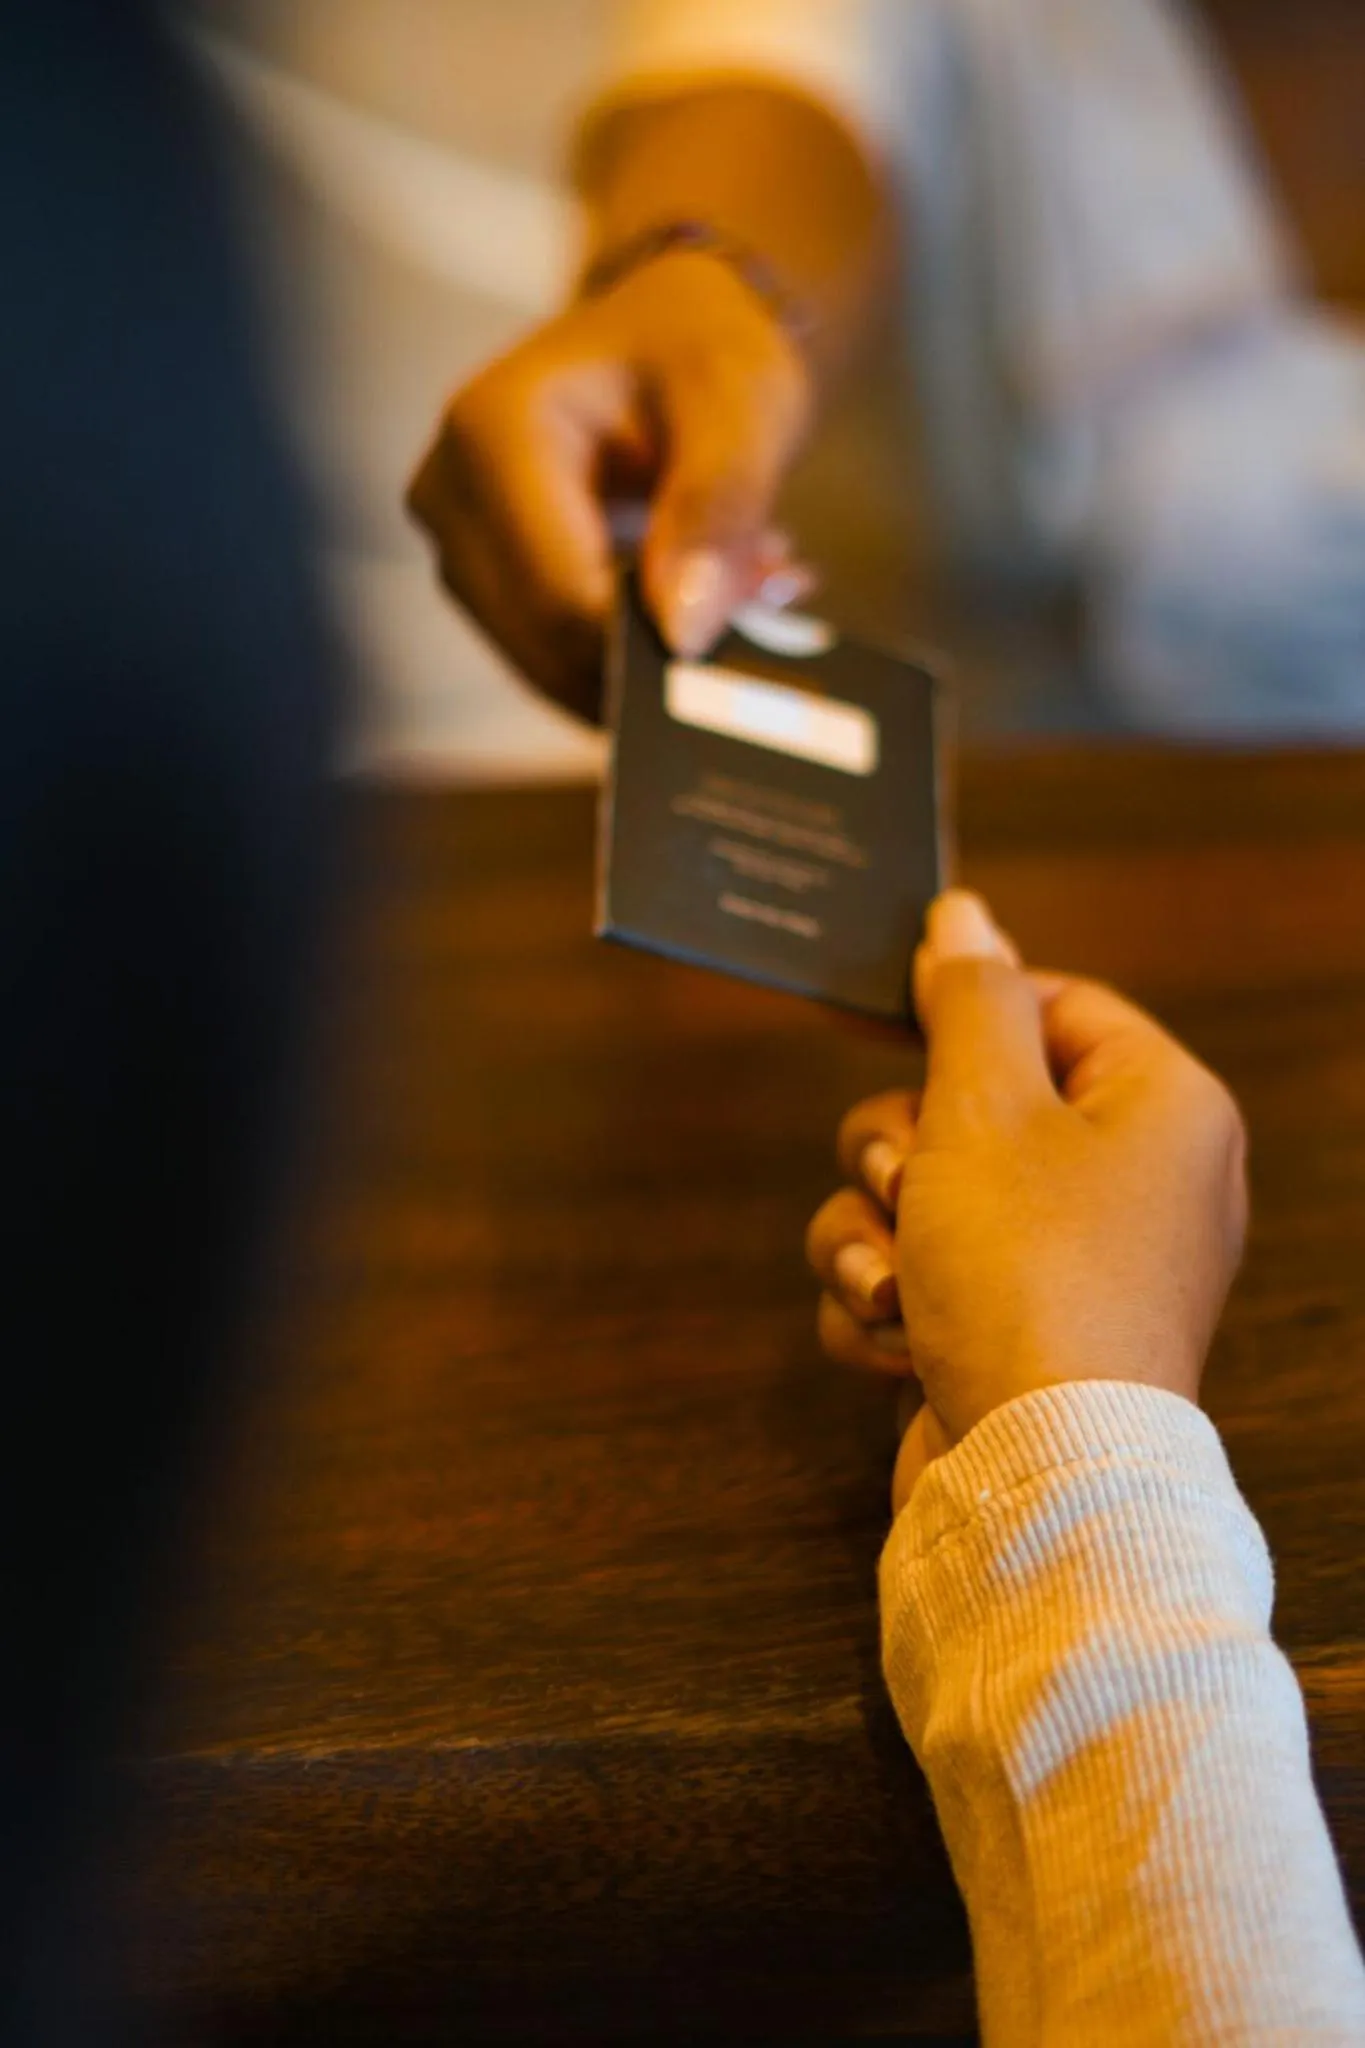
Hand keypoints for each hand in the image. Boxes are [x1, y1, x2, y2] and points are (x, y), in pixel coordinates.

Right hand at [406, 251, 812, 719]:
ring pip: (552, 664)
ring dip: (653, 652)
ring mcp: (455, 544)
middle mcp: (447, 494)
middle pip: (548, 641)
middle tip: (766, 604)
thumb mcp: (737, 409)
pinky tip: (699, 599)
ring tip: (744, 589)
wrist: (672, 336)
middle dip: (658, 647)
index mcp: (491, 432)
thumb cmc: (704, 349)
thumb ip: (714, 512)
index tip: (746, 641)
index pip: (561, 596)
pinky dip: (634, 650)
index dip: (651, 642)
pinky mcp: (481, 581)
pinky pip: (554, 656)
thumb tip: (683, 635)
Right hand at [806, 892, 1247, 1510]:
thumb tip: (963, 913)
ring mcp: (1073, 1266)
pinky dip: (888, 1304)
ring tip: (896, 1287)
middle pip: (970, 1102)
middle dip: (901, 1149)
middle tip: (908, 1186)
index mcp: (1160, 1107)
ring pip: (921, 1195)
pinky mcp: (1014, 1335)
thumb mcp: (986, 1109)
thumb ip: (968, 1000)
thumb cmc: (1028, 1276)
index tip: (888, 1022)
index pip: (1054, 1005)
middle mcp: (1131, 1182)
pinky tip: (896, 1344)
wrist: (1039, 1480)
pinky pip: (919, 1278)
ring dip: (875, 1235)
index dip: (963, 1010)